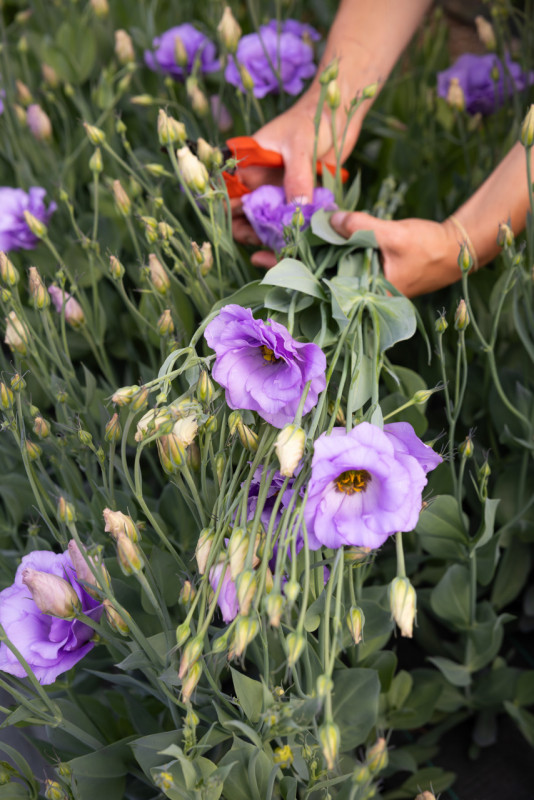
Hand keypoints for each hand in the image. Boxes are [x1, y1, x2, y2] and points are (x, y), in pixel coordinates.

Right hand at [232, 93, 361, 267]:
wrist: (338, 114)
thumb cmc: (312, 119)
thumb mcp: (301, 145)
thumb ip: (298, 175)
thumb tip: (298, 207)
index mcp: (248, 167)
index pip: (229, 196)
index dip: (233, 216)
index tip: (249, 228)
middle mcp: (260, 183)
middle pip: (246, 218)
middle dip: (255, 233)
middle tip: (273, 241)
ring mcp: (279, 193)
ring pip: (268, 224)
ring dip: (276, 236)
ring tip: (290, 242)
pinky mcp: (298, 200)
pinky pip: (292, 222)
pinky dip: (296, 231)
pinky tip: (305, 237)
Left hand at [329, 212, 463, 296]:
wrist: (457, 247)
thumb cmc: (428, 246)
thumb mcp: (392, 234)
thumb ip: (361, 227)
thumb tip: (331, 219)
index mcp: (374, 295)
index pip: (337, 283)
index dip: (321, 264)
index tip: (309, 244)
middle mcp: (373, 295)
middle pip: (341, 275)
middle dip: (330, 255)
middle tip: (316, 233)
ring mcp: (378, 286)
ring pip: (351, 267)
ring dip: (341, 250)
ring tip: (328, 232)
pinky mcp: (383, 275)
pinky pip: (361, 262)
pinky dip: (355, 250)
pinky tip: (346, 235)